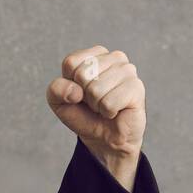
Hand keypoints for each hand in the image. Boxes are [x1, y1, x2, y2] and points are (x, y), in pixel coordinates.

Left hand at [46, 45, 145, 165]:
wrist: (105, 138)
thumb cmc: (84, 114)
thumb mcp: (59, 102)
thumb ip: (56, 89)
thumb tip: (75, 91)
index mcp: (95, 55)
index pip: (70, 63)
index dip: (70, 84)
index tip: (80, 93)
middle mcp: (114, 57)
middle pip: (82, 75)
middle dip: (84, 96)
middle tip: (95, 102)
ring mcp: (128, 71)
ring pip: (96, 89)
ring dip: (97, 105)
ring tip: (105, 106)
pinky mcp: (137, 87)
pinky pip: (109, 103)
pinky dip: (108, 112)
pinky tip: (115, 111)